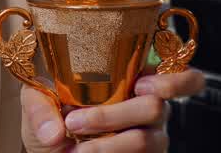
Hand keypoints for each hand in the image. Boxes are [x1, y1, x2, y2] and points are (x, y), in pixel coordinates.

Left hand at [20, 68, 204, 151]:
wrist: (49, 151)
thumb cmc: (52, 118)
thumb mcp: (37, 102)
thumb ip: (39, 106)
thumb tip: (54, 131)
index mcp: (135, 80)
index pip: (183, 77)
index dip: (176, 80)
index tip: (141, 84)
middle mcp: (151, 109)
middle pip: (157, 106)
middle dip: (112, 115)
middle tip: (75, 121)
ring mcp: (151, 138)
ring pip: (145, 139)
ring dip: (106, 143)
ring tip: (74, 147)